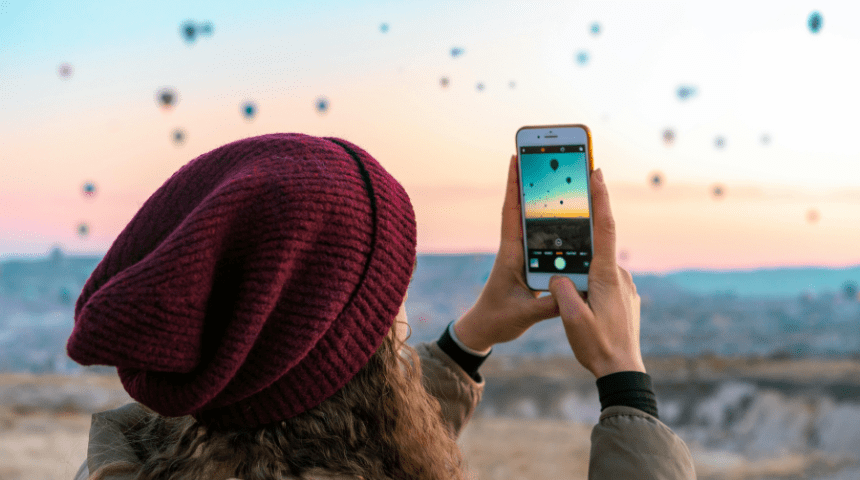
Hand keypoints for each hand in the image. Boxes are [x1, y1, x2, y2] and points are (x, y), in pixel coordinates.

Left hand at [453, 155, 560, 352]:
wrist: (486, 330)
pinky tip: (569, 212)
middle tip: (546, 154)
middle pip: (525, 209)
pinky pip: (543, 238)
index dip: (513, 185)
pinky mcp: (529, 263)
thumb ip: (546, 305)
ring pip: (536, 220)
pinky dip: (554, 223)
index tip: (515, 157)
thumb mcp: (524, 314)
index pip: (511, 213)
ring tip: (561, 174)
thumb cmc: (499, 319)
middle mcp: (516, 249)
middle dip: (534, 181)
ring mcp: (523, 254)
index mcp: (510, 254)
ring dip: (546, 198)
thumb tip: (571, 294)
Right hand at [548, 168, 644, 378]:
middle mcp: (619, 276)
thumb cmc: (597, 346)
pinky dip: (590, 284)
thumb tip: (557, 275)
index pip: (604, 228)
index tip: (597, 172)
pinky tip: (580, 303)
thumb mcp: (571, 318)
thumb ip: (562, 290)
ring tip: (570, 294)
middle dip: (581, 240)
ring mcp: (625, 287)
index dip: (600, 198)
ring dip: (582, 272)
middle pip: (597, 247)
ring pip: (597, 268)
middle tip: (567, 243)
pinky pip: (603, 282)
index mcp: (606, 276)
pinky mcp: (625, 298)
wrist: (623, 371)